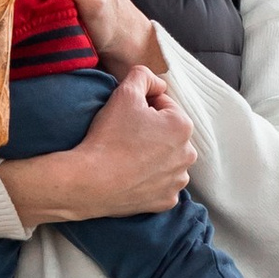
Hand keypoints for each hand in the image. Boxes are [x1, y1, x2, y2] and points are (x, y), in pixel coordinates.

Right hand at [0, 63, 194, 222]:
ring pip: (166, 160)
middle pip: (167, 134)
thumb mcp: (124, 92)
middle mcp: (188, 155)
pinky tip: (131, 176)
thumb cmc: (109, 135)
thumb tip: (157, 84)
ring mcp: (178, 181)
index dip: (142, 107)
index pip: (163, 106)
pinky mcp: (166, 201)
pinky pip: (160, 185)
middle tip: (124, 137)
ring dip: (152, 156)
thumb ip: (144, 76)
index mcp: (183, 126)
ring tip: (127, 157)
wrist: (90, 180)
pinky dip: (149, 180)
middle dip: (151, 132)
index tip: (125, 118)